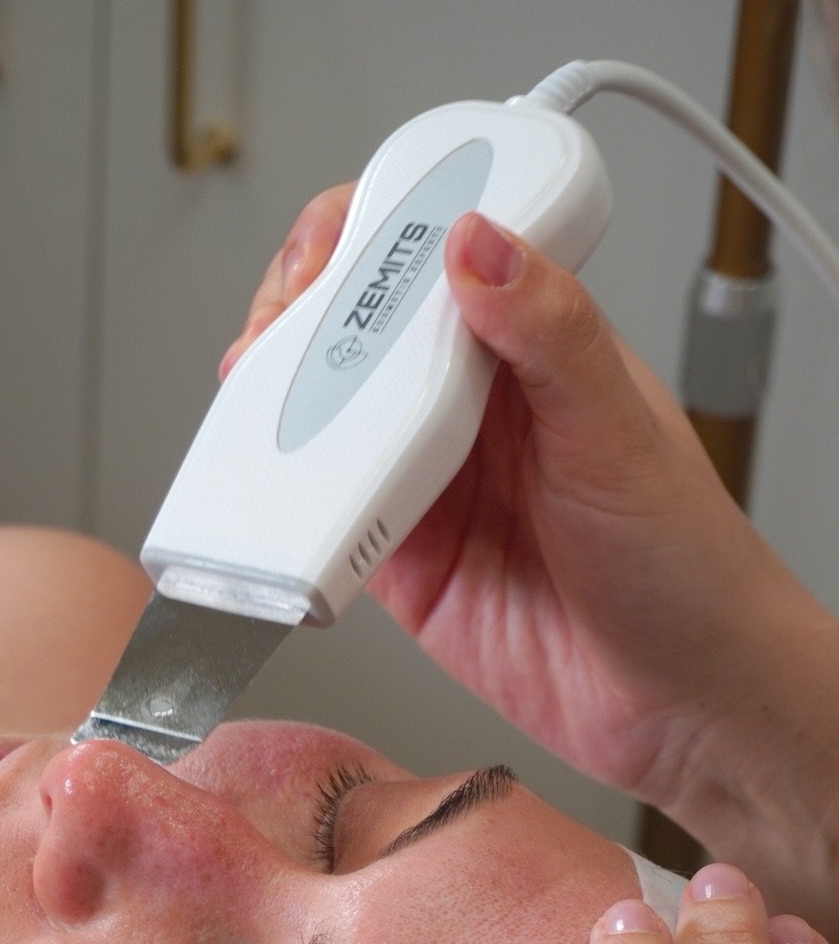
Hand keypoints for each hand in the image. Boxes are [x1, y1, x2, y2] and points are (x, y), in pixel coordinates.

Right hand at [224, 194, 838, 935]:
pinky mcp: (400, 563)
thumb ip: (551, 334)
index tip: (335, 252)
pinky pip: (324, 519)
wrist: (678, 707)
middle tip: (276, 332)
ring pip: (328, 417)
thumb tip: (480, 245)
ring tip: (257, 402)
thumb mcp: (618, 434)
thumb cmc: (687, 568)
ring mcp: (430, 482)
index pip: (437, 252)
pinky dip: (288, 506)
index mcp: (534, 344)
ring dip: (282, 404)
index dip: (373, 235)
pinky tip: (277, 492)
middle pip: (359, 326)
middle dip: (299, 314)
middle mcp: (475, 406)